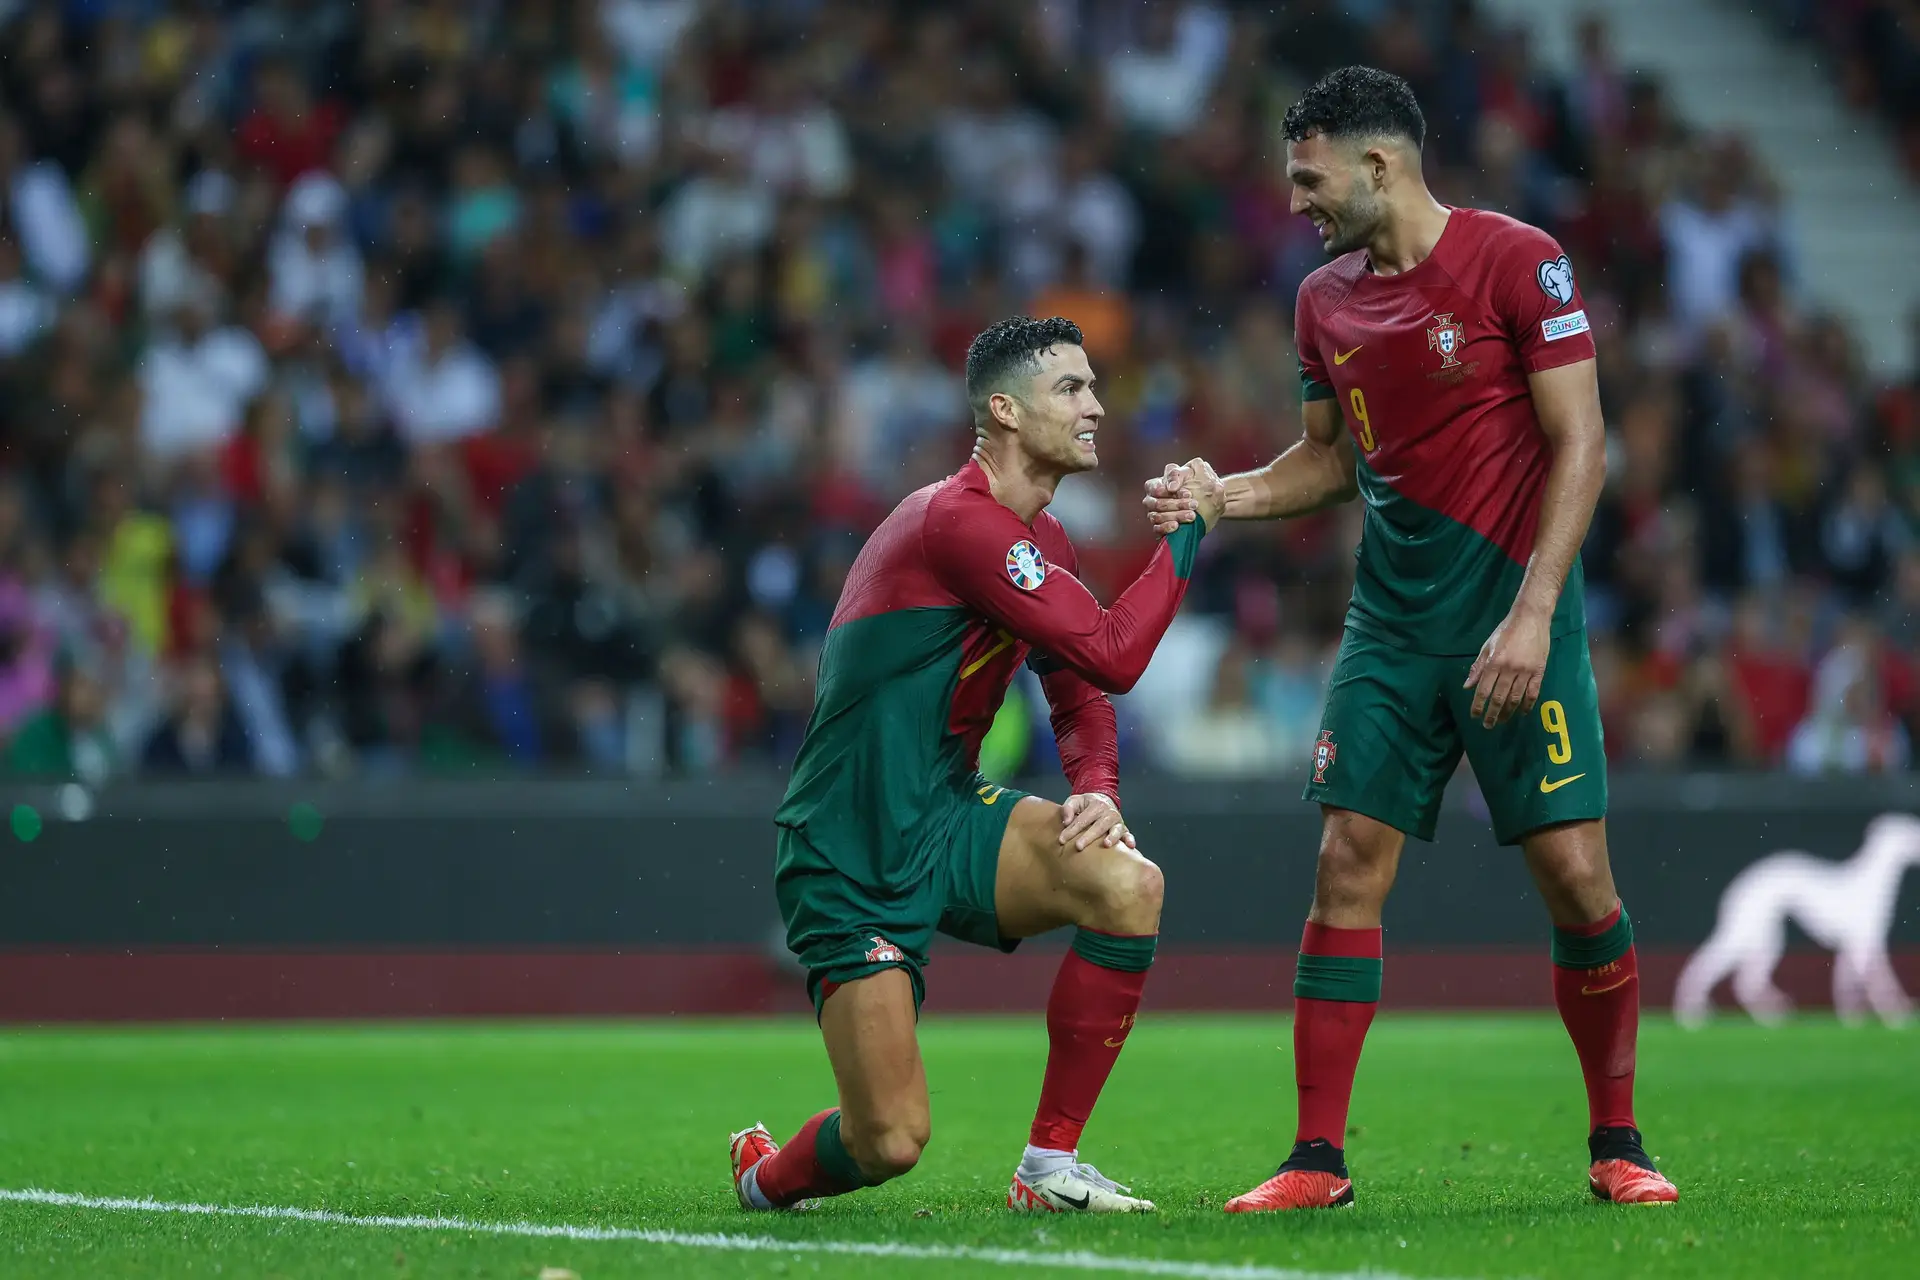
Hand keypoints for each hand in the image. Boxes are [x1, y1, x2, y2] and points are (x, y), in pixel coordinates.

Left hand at [1059, 792, 1134, 852]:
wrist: (1103, 800)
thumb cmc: (1086, 804)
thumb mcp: (1075, 800)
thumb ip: (1068, 808)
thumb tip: (1065, 822)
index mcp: (1096, 805)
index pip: (1083, 819)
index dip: (1072, 830)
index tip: (1062, 840)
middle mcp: (1109, 813)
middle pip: (1098, 826)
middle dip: (1088, 837)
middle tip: (1078, 846)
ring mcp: (1117, 821)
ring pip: (1115, 830)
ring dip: (1112, 837)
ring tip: (1106, 844)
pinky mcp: (1124, 829)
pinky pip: (1128, 834)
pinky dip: (1130, 839)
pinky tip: (1130, 846)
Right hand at [1142, 463, 1195, 535]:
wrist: (1208, 498)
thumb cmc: (1196, 481)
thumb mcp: (1189, 470)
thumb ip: (1177, 474)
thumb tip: (1171, 487)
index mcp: (1155, 485)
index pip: (1155, 489)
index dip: (1170, 492)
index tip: (1188, 493)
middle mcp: (1152, 500)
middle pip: (1157, 504)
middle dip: (1177, 505)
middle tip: (1194, 505)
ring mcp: (1154, 514)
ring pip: (1158, 517)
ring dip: (1176, 516)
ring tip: (1192, 516)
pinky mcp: (1160, 527)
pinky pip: (1157, 529)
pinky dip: (1166, 528)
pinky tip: (1177, 526)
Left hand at [1464, 607, 1551, 726]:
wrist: (1531, 618)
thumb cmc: (1506, 631)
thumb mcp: (1487, 646)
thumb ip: (1478, 668)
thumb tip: (1467, 686)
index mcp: (1494, 663)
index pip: (1483, 690)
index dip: (1478, 705)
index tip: (1474, 716)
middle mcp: (1509, 669)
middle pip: (1499, 698)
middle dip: (1492, 714)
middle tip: (1488, 725)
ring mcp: (1526, 671)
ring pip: (1516, 698)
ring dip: (1508, 712)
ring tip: (1502, 721)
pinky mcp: (1540, 671)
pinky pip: (1533, 693)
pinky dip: (1528, 705)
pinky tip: (1522, 713)